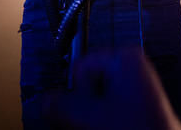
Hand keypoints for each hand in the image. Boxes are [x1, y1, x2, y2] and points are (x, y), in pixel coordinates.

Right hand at [46, 47, 180, 129]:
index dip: (79, 92)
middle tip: (96, 122)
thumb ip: (60, 106)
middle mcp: (132, 64)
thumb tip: (44, 100)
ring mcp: (135, 83)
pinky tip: (111, 126)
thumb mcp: (91, 117)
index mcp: (125, 56)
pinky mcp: (137, 100)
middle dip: (85, 105)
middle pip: (87, 81)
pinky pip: (108, 105)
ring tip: (107, 125)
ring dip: (93, 115)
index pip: (80, 66)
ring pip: (96, 97)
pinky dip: (104, 118)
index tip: (87, 110)